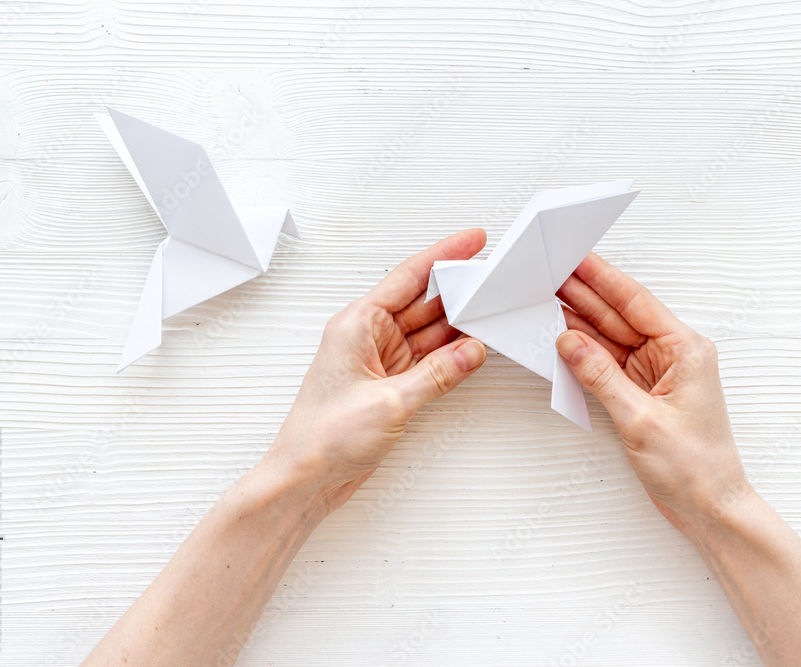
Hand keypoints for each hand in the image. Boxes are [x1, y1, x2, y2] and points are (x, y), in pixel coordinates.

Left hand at [269, 229, 488, 515]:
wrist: (305, 478)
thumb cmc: (324, 437)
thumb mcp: (390, 402)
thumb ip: (437, 374)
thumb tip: (471, 351)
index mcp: (357, 324)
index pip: (409, 277)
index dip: (444, 255)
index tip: (473, 241)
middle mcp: (368, 336)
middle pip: (423, 301)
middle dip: (460, 291)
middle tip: (495, 282)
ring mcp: (380, 360)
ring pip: (429, 331)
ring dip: (459, 326)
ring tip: (493, 314)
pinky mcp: (390, 384)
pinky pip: (428, 359)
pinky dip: (451, 355)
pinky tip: (473, 350)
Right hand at [555, 253, 749, 535]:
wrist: (710, 509)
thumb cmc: (695, 467)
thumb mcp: (640, 419)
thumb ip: (600, 376)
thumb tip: (569, 342)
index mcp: (685, 349)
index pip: (635, 302)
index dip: (602, 278)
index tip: (575, 258)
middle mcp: (671, 355)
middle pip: (619, 315)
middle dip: (583, 295)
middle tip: (548, 275)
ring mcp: (655, 374)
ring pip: (609, 338)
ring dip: (579, 322)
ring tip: (545, 300)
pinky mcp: (641, 393)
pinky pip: (607, 364)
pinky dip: (584, 354)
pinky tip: (561, 339)